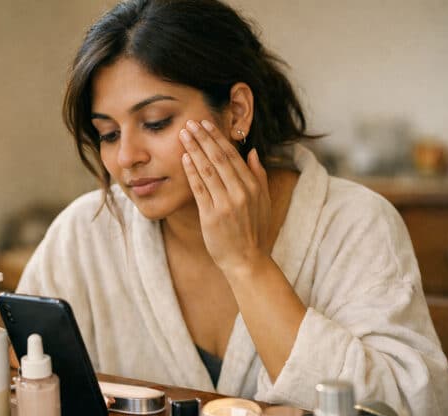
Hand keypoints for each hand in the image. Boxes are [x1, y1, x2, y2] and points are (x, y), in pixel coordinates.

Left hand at [179, 119, 270, 275]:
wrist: (247, 260)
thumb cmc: (255, 231)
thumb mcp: (264, 202)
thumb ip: (259, 175)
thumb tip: (252, 152)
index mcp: (254, 187)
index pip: (233, 156)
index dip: (218, 138)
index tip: (206, 125)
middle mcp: (241, 192)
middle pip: (219, 159)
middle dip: (203, 138)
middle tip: (191, 123)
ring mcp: (226, 204)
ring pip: (207, 170)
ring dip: (194, 149)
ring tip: (183, 135)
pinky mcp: (211, 216)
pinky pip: (199, 189)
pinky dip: (192, 172)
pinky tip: (184, 158)